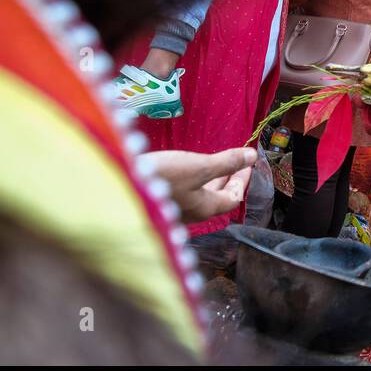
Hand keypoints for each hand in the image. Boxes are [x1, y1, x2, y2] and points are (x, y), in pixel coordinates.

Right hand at [140, 147, 256, 223]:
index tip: (249, 164)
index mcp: (205, 208)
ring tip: (216, 164)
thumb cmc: (162, 177)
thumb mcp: (198, 166)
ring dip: (211, 180)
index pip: (232, 198)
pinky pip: (185, 193)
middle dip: (228, 179)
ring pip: (199, 196)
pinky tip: (187, 171)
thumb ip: (226, 162)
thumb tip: (252, 156)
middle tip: (237, 163)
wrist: (117, 186)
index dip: (243, 180)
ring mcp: (173, 210)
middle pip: (216, 198)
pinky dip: (194, 180)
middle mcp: (191, 213)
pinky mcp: (158, 201)